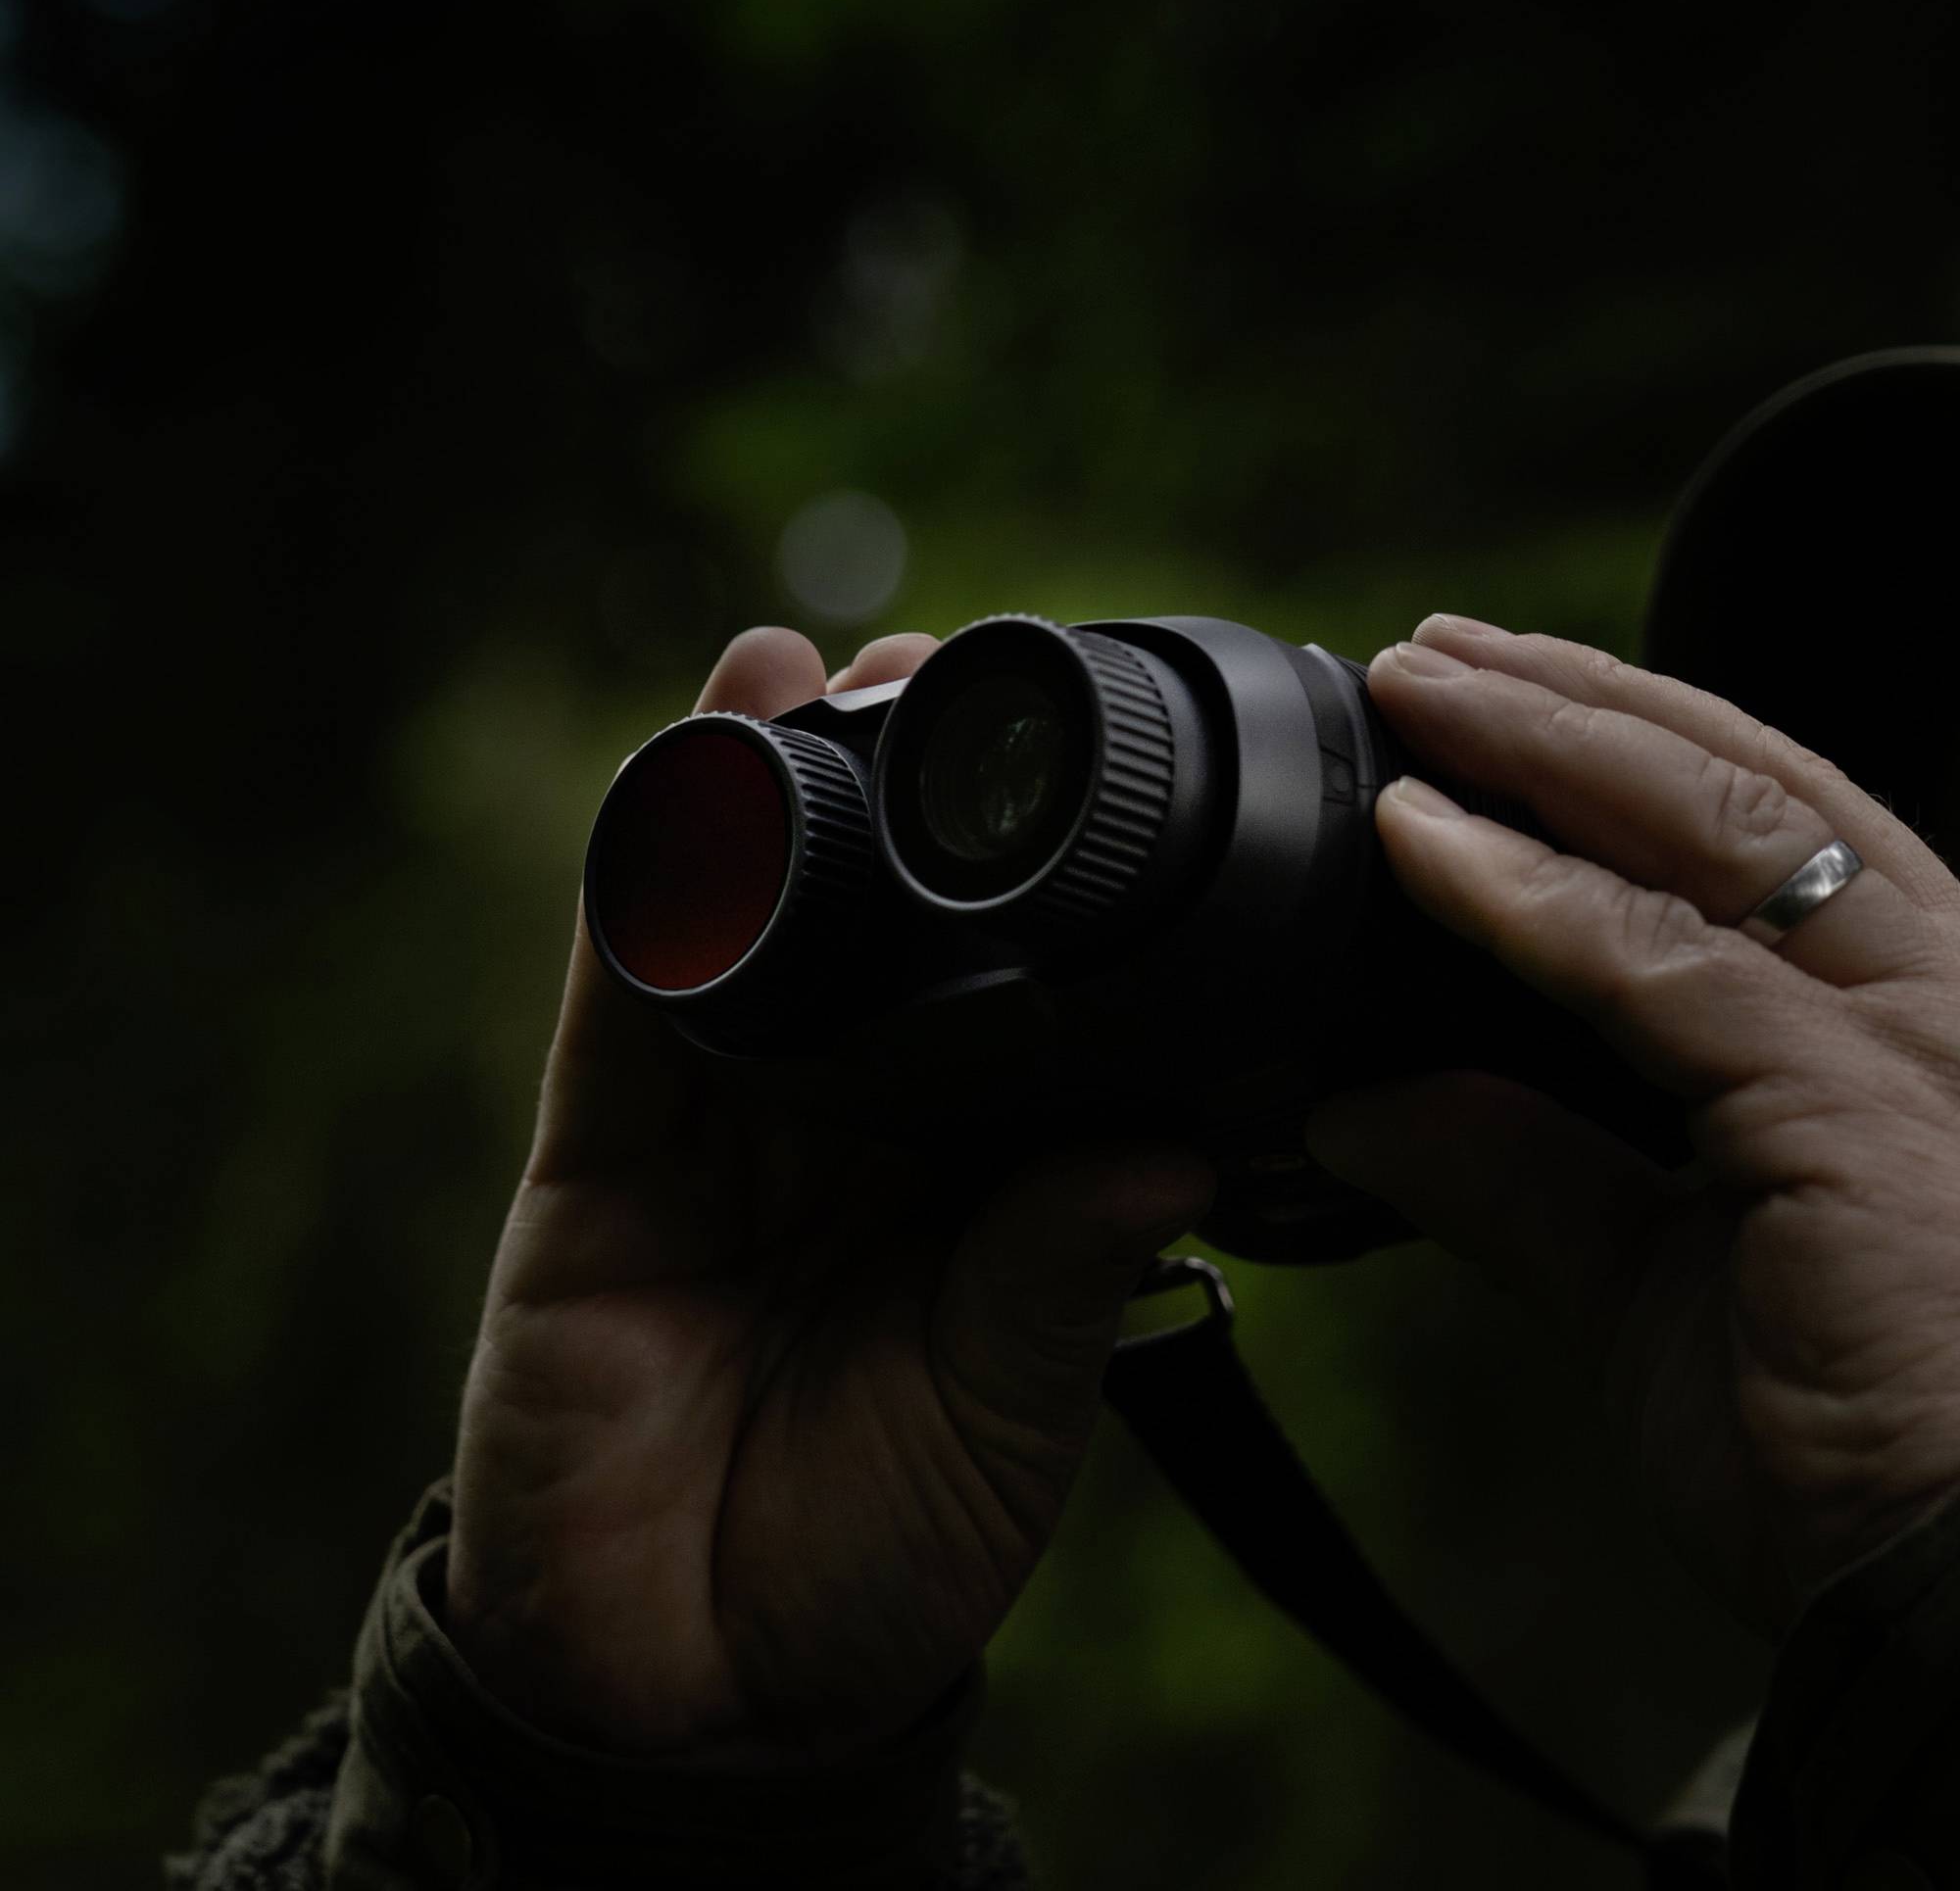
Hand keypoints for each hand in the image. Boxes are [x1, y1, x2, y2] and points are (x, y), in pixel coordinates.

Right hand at [445, 627, 1213, 1759]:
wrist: (693, 1682)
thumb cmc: (877, 1550)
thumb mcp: (1005, 1415)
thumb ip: (1058, 1275)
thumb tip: (1174, 1153)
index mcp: (963, 1171)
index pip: (1003, 992)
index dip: (1032, 880)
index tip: (1080, 767)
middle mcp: (849, 1125)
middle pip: (876, 923)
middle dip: (902, 794)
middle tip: (946, 672)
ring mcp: (723, 1126)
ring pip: (747, 922)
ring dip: (774, 788)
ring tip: (820, 666)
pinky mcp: (605, 1153)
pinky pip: (624, 993)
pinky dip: (653, 875)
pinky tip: (697, 759)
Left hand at [1304, 614, 1959, 1635]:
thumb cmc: (1850, 1451)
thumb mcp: (1649, 1286)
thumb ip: (1519, 1180)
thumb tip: (1359, 1109)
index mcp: (1895, 1021)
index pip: (1755, 830)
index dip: (1613, 752)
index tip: (1475, 711)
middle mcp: (1931, 997)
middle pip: (1739, 783)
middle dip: (1573, 701)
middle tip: (1426, 651)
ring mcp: (1914, 1040)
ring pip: (1714, 825)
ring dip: (1547, 741)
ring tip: (1416, 683)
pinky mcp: (1862, 1110)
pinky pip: (1661, 968)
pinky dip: (1526, 897)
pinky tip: (1418, 842)